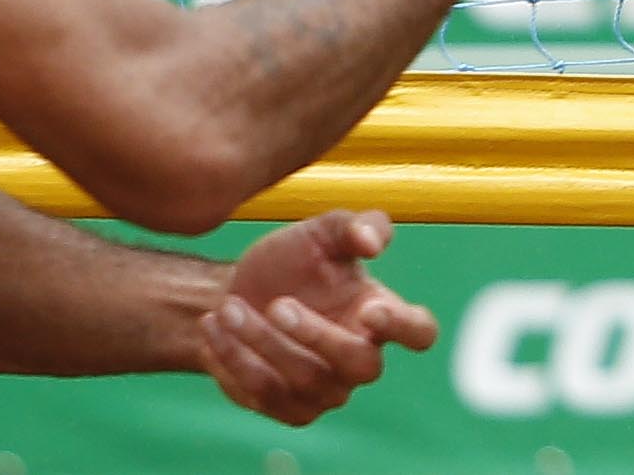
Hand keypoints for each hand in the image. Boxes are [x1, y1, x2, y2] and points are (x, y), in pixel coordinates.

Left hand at [199, 210, 440, 426]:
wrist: (237, 290)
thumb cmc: (292, 261)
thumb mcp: (320, 232)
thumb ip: (353, 225)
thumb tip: (373, 240)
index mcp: (380, 313)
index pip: (419, 332)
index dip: (404, 328)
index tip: (372, 310)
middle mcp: (360, 358)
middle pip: (361, 365)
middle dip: (316, 335)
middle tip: (277, 304)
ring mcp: (327, 389)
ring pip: (306, 381)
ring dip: (263, 344)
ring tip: (228, 308)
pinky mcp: (289, 408)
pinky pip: (267, 395)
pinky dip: (237, 362)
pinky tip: (215, 329)